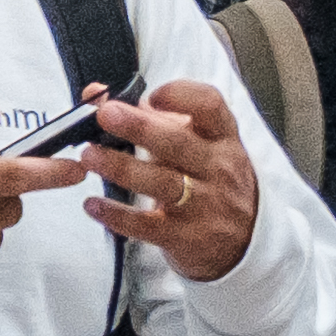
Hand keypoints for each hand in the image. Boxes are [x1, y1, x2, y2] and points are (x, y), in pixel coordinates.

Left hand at [86, 80, 263, 283]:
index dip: (180, 95)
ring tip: (90, 156)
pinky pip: (147, 226)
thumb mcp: (196, 145)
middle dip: (139, 127)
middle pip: (178, 143)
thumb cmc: (212, 182)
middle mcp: (217, 168)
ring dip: (122, 168)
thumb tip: (96, 94)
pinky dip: (117, 215)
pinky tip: (94, 205)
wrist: (245, 240)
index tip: (151, 95)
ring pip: (161, 183)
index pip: (209, 106)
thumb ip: (149, 117)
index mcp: (221, 138)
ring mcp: (204, 204)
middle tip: (106, 115)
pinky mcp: (185, 236)